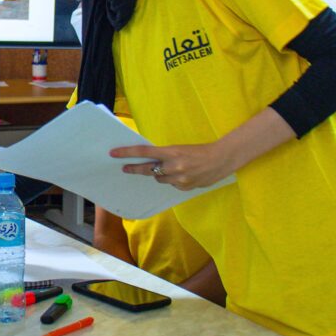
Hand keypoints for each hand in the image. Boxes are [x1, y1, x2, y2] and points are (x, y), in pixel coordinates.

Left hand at [110, 141, 231, 190]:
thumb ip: (166, 155)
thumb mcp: (180, 148)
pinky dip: (173, 180)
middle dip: (135, 169)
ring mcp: (179, 179)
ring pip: (159, 178)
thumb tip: (151, 159)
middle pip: (147, 169)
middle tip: (125, 168)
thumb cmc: (200, 150)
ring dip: (159, 174)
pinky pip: (171, 184)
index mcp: (171, 152)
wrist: (221, 159)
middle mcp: (173, 166)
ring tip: (170, 168)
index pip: (144, 152)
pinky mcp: (184, 187)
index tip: (114, 153)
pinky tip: (183, 174)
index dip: (127, 153)